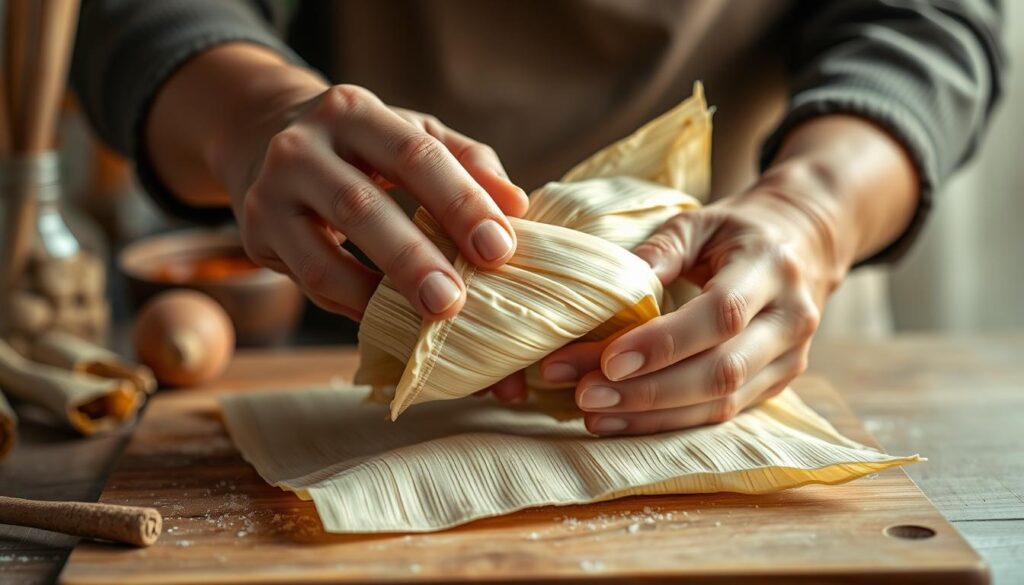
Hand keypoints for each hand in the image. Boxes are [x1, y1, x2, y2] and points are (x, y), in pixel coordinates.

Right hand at [230, 84, 529, 320]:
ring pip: (324, 258)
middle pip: (362, 207)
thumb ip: (468, 162)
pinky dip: (353, 306)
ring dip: (377, 296)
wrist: (261, 137)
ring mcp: (272, 194)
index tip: (500, 250)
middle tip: (455, 301)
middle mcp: (302, 146)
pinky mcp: (257, 235)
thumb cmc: (362, 144)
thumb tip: (518, 205)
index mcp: (355, 112)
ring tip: (424, 321)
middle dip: (413, 259)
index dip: (460, 203)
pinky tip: (389, 317)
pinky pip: (310, 283)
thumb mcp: (412, 133)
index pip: (415, 154)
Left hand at [537, 166, 848, 434]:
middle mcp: (790, 319)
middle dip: (649, 390)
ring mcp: (790, 359)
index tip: (610, 360)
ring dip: (652, 416)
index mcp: (772, 268)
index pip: (722, 315)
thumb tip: (615, 286)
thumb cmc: (738, 231)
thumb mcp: (700, 221)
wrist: (806, 244)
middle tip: (586, 394)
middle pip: (722, 371)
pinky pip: (722, 415)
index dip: (665, 343)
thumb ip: (661, 248)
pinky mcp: (777, 385)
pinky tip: (622, 420)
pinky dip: (668, 423)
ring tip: (593, 413)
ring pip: (721, 403)